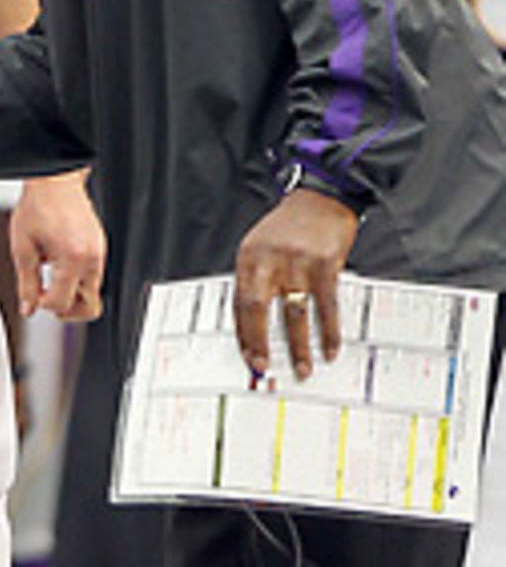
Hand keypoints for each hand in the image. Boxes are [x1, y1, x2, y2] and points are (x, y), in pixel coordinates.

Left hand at [10, 170, 104, 321]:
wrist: (56, 180)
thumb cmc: (40, 205)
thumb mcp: (23, 247)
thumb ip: (26, 283)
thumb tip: (28, 308)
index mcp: (73, 259)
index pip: (62, 303)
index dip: (42, 305)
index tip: (32, 296)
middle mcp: (92, 259)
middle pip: (91, 308)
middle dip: (67, 310)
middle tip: (47, 300)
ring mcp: (99, 253)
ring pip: (93, 293)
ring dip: (72, 294)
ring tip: (50, 281)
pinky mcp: (100, 247)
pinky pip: (93, 275)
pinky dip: (77, 279)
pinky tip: (58, 266)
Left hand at [233, 188, 359, 379]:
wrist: (320, 199)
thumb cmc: (289, 226)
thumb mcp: (261, 246)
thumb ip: (257, 279)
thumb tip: (254, 323)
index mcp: (249, 257)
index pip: (238, 301)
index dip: (242, 331)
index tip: (246, 355)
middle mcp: (269, 259)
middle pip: (257, 307)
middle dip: (260, 341)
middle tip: (263, 366)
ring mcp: (297, 262)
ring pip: (293, 312)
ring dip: (298, 345)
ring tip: (302, 368)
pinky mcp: (325, 265)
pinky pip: (327, 307)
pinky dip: (329, 332)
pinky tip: (329, 348)